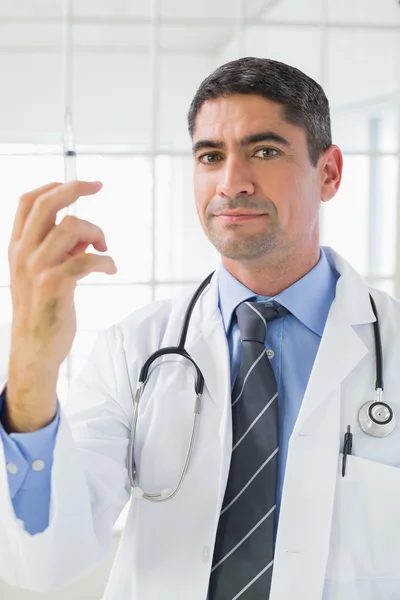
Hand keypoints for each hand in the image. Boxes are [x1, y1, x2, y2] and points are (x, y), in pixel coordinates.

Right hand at [5, 181, 116, 430]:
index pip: (28, 202)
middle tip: (98, 186)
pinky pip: (87, 259)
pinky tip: (110, 268)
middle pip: (47, 204)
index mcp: (17, 247)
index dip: (53, 185)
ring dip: (96, 232)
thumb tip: (84, 234)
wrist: (34, 349)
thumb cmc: (42, 310)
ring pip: (71, 227)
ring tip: (104, 249)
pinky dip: (106, 260)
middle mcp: (23, 253)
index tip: (79, 184)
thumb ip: (57, 250)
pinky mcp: (55, 286)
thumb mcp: (40, 274)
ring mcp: (37, 269)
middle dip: (75, 188)